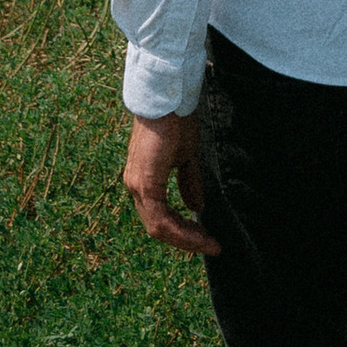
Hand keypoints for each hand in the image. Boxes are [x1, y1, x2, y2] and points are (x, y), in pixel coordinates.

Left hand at [122, 109, 219, 255]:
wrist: (168, 100)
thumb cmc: (175, 122)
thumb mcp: (185, 157)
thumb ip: (188, 182)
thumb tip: (195, 206)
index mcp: (144, 180)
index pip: (160, 216)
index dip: (183, 231)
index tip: (207, 238)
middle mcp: (135, 187)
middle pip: (158, 226)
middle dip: (186, 240)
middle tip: (210, 246)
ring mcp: (137, 186)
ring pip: (158, 226)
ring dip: (185, 239)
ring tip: (208, 244)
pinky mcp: (145, 183)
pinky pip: (160, 217)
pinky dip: (180, 230)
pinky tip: (198, 233)